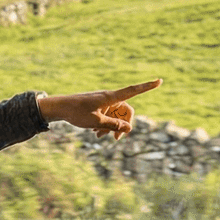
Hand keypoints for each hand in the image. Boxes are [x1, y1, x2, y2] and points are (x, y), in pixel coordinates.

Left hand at [37, 80, 161, 137]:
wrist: (60, 108)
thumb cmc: (77, 113)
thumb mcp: (96, 122)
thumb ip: (114, 125)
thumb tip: (129, 127)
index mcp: (111, 97)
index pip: (133, 91)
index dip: (147, 87)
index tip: (160, 81)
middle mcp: (110, 98)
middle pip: (126, 111)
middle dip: (123, 125)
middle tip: (115, 139)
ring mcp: (104, 102)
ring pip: (116, 116)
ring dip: (111, 127)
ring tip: (99, 136)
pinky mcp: (99, 106)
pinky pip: (108, 116)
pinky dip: (105, 125)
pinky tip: (95, 133)